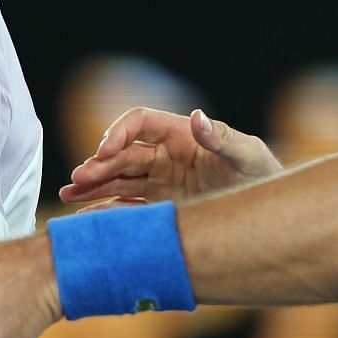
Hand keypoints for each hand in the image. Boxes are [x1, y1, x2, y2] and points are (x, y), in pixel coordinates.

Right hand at [59, 107, 279, 204]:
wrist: (269, 213)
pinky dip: (106, 212)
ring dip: (93, 187)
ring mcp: (160, 182)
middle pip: (122, 155)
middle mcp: (165, 155)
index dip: (119, 132)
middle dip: (98, 166)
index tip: (105, 150)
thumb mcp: (249, 155)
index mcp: (180, 134)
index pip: (139, 123)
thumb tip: (198, 118)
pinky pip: (127, 207)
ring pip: (118, 180)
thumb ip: (224, 138)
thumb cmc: (263, 176)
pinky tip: (86, 219)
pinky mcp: (161, 208)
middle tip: (77, 181)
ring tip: (68, 197)